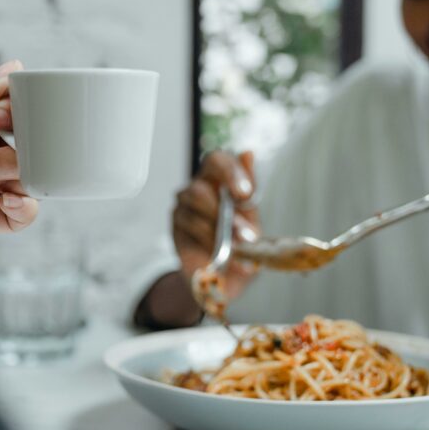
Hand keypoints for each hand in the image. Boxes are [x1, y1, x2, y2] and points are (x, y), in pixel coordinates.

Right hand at [172, 150, 259, 301]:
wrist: (224, 277)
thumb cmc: (240, 243)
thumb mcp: (252, 219)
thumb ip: (249, 191)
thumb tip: (248, 152)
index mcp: (221, 179)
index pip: (218, 159)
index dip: (231, 172)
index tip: (245, 194)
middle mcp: (200, 185)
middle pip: (200, 183)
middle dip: (225, 211)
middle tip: (246, 235)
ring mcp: (184, 202)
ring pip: (194, 201)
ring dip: (218, 228)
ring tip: (236, 248)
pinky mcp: (176, 220)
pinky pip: (189, 223)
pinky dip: (208, 240)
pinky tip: (218, 252)